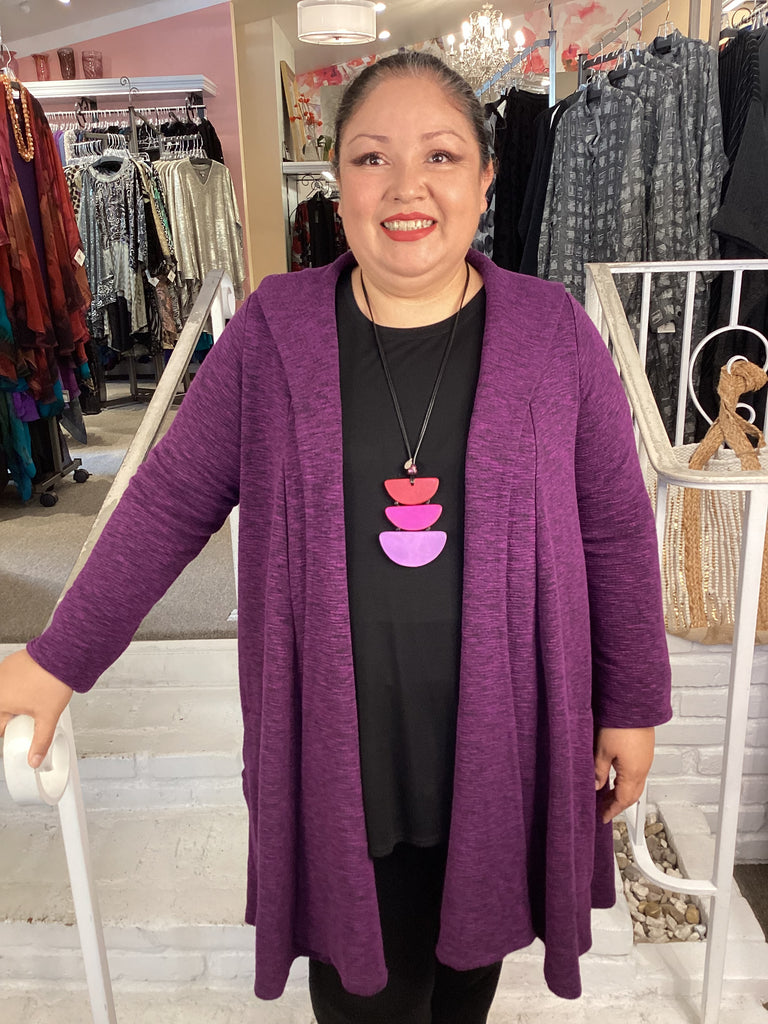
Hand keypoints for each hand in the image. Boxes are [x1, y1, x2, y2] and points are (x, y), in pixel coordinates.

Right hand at [0, 650, 72, 767]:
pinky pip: (9, 680)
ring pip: (5, 695)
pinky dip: (17, 685)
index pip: (0, 727)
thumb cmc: (52, 681)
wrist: (62, 655)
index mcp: (0, 702)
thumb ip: (40, 741)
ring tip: (34, 696)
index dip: (11, 731)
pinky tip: (33, 684)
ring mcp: (2, 673)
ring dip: (15, 700)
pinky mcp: (9, 663)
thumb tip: (34, 760)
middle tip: (31, 713)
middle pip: (2, 711)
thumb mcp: (47, 717)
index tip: (20, 731)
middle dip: (14, 715)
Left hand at [594, 726, 654, 823]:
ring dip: (621, 792)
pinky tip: (615, 777)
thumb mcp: (602, 751)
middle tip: (603, 808)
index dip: (612, 810)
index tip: (603, 817)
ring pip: (635, 784)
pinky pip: (637, 773)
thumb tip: (595, 787)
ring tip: (606, 794)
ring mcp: (645, 760)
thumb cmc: (620, 726)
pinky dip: (626, 781)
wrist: (634, 705)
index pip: (623, 800)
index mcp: (633, 774)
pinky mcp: (644, 751)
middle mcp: (642, 769)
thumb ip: (598, 771)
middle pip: (631, 795)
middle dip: (616, 804)